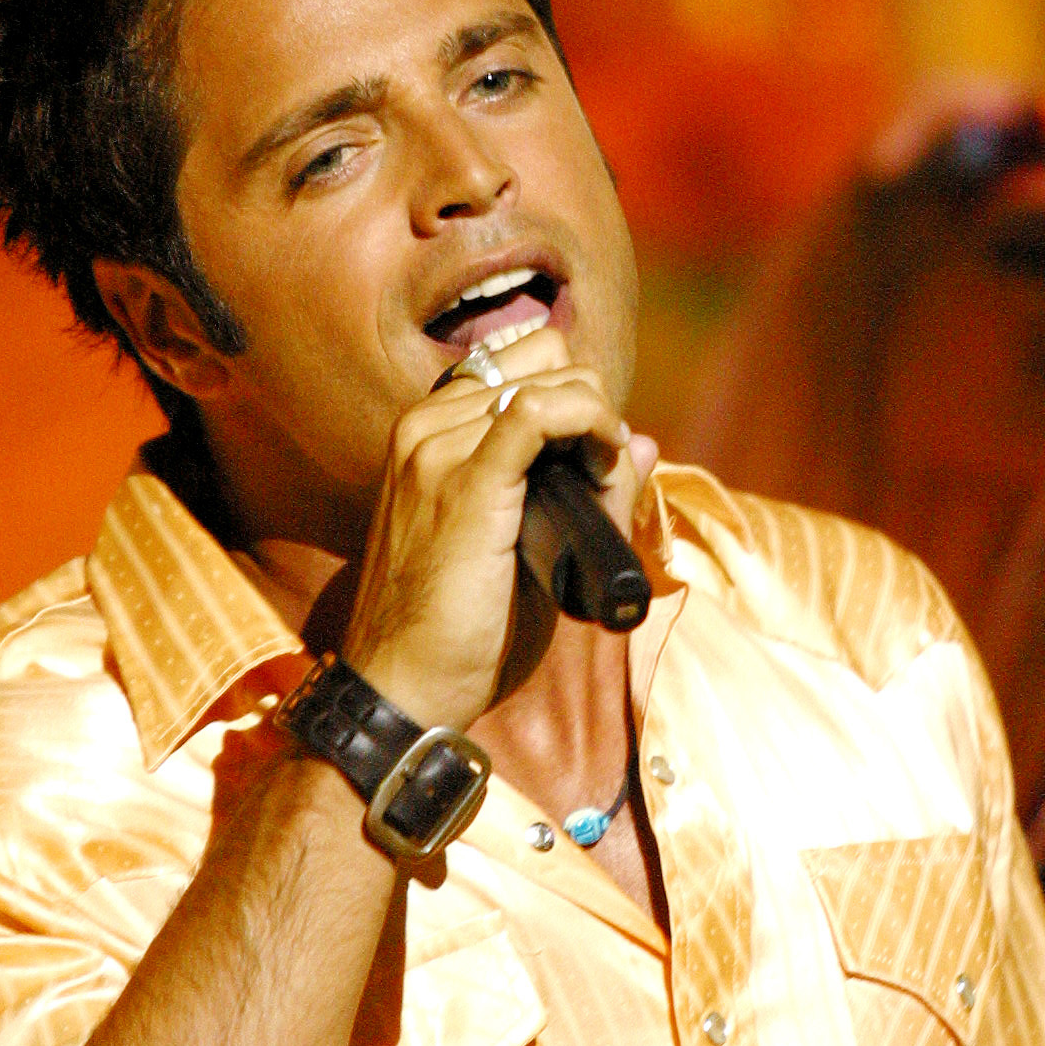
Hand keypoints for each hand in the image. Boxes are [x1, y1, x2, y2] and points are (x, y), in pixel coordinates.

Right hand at [338, 324, 643, 729]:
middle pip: (541, 358)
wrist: (403, 687)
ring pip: (547, 379)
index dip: (574, 396)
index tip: (595, 456)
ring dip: (594, 419)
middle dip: (588, 403)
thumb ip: (584, 490)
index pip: (518, 362)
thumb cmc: (459, 631)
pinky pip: (542, 412)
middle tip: (601, 471)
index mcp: (428, 434)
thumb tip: (641, 441)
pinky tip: (605, 460)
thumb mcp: (523, 546)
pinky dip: (590, 422)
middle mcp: (426, 427)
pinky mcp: (464, 483)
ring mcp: (438, 449)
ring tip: (601, 478)